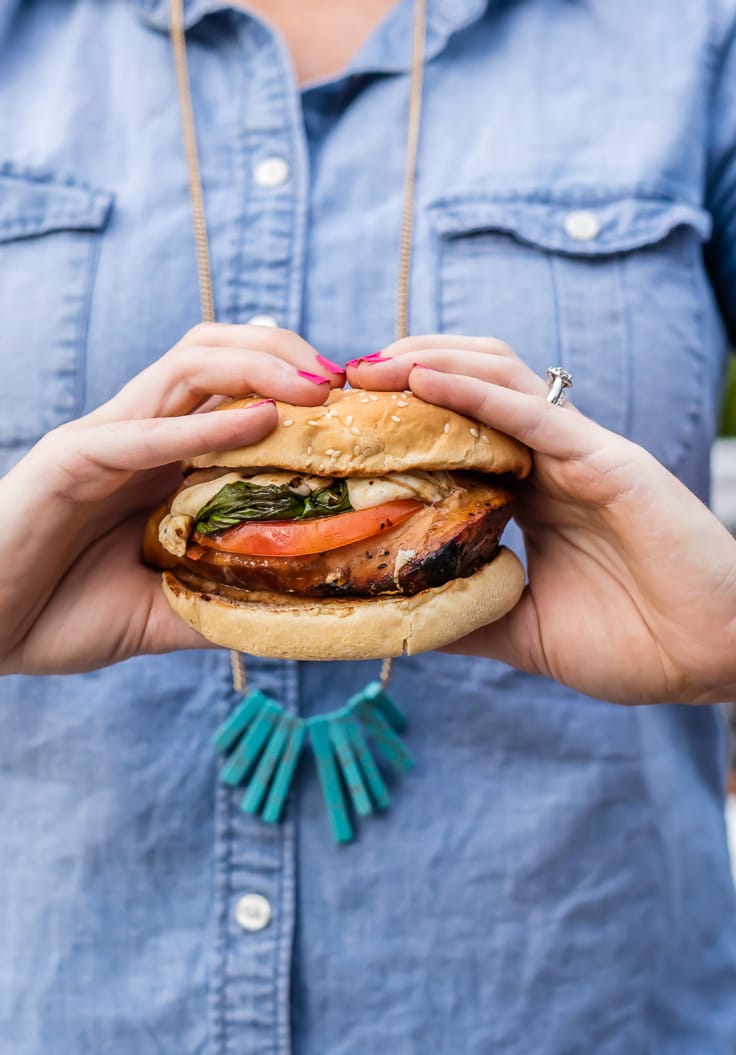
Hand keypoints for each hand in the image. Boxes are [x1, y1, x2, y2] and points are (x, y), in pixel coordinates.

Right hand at [0, 324, 342, 674]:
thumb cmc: (62, 613)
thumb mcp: (163, 612)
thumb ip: (222, 603)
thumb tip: (293, 618)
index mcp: (160, 458)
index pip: (233, 390)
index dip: (295, 385)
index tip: (356, 409)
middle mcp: (137, 434)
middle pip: (216, 354)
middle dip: (285, 354)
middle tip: (347, 383)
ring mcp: (103, 440)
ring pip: (185, 367)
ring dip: (258, 367)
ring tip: (318, 388)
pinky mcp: (68, 462)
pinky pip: (142, 433)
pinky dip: (203, 426)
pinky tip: (257, 424)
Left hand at [348, 335, 735, 704]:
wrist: (712, 660)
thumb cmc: (632, 644)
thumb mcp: (522, 630)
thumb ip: (465, 613)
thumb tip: (394, 619)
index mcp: (532, 494)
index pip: (458, 433)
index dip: (400, 417)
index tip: (339, 422)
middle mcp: (550, 462)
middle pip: (469, 386)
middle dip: (402, 371)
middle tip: (339, 382)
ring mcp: (579, 455)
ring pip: (497, 379)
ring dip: (427, 363)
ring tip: (365, 369)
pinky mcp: (608, 461)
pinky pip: (534, 413)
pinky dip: (475, 392)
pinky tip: (423, 378)